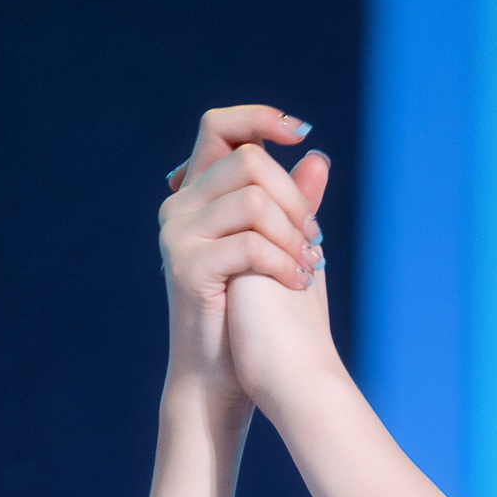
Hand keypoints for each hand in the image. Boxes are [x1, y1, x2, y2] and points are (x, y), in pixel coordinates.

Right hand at [158, 105, 329, 413]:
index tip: (299, 131)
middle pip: (248, 161)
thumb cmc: (249, 317)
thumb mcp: (275, 248)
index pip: (220, 128)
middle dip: (294, 197)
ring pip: (253, 200)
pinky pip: (251, 244)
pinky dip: (284, 263)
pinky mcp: (189, 267)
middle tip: (313, 240)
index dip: (259, 119)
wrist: (220, 378)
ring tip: (308, 267)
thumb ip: (290, 203)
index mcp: (196, 195)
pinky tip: (298, 282)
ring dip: (294, 234)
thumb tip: (317, 157)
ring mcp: (179, 235)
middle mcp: (179, 206)